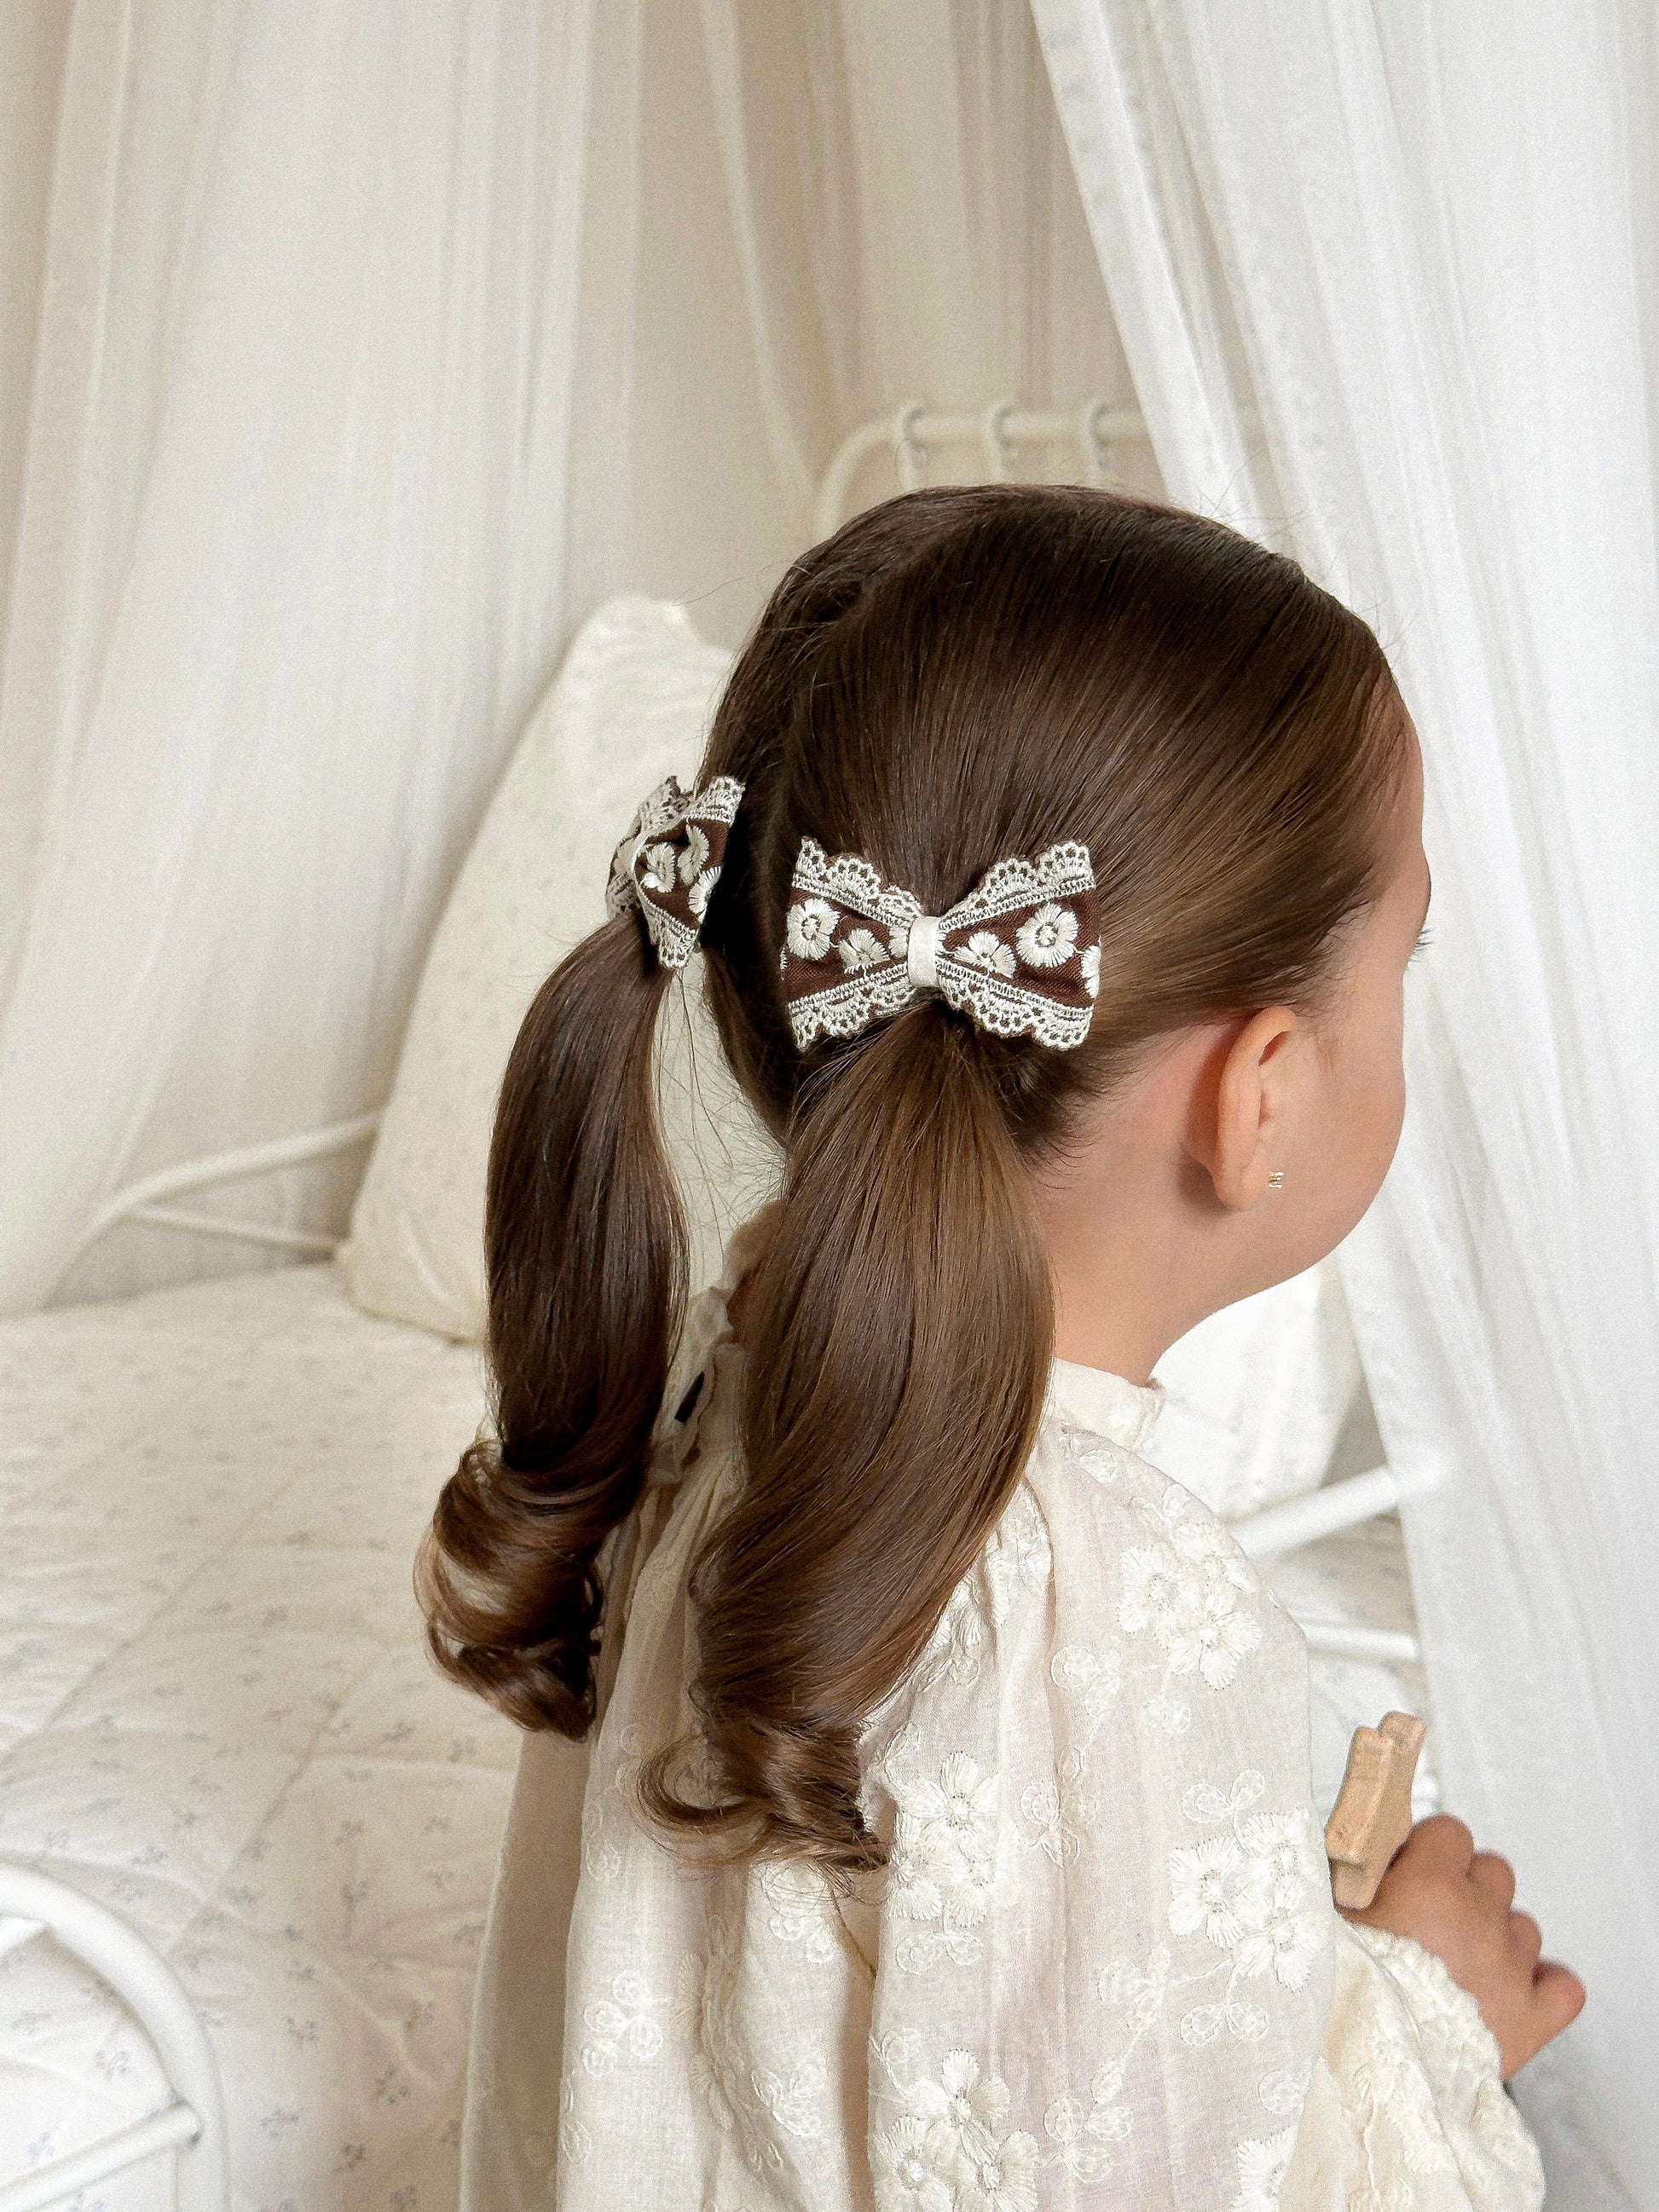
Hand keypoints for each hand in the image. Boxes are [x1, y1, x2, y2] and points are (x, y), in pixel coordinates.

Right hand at [1341, 1814, 1584, 2078]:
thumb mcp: (1328, 1910)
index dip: (1429, 1851)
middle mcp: (1478, 1918)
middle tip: (1430, 1921)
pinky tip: (1514, 1990)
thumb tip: (1366, 1854)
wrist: (1360, 2065)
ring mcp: (1510, 1970)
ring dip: (1497, 1938)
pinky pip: (1564, 1988)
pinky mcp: (1529, 2023)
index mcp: (1430, 1883)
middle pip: (1495, 1872)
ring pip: (1524, 1928)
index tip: (1407, 1874)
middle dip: (1467, 1889)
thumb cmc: (1337, 1983)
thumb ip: (1355, 1874)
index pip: (1452, 1832)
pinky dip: (1545, 1986)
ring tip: (1459, 1967)